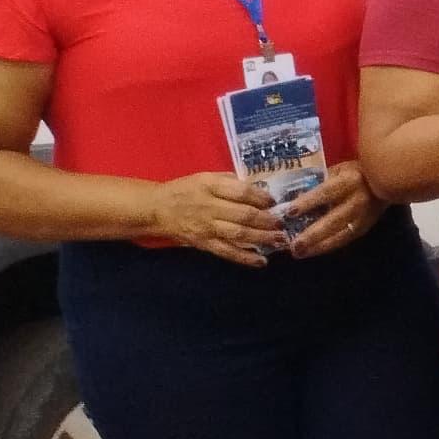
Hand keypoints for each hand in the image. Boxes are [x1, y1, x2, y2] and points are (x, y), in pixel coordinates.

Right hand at [143, 172, 281, 265]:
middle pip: (242, 215)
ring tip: (280, 240)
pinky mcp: (204, 244)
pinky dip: (245, 258)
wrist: (156, 209)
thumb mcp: (206, 177)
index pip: (240, 191)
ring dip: (262, 239)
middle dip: (267, 220)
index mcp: (209, 186)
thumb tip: (259, 187)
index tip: (274, 201)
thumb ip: (231, 181)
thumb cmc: (185, 190)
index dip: (260, 197)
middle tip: (282, 223)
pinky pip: (226, 252)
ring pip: (238, 235)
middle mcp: (209, 207)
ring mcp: (206, 228)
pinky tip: (261, 261)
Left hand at [280, 161, 381, 257]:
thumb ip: (316, 184)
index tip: (290, 212)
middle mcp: (359, 200)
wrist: (387, 180)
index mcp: (349, 181)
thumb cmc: (354, 173)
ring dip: (318, 246)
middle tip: (294, 244)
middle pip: (333, 220)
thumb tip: (289, 198)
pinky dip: (328, 246)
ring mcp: (364, 216)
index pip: (325, 193)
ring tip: (299, 253)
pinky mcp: (366, 227)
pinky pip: (345, 240)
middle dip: (312, 234)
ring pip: (340, 235)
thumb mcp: (336, 171)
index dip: (308, 203)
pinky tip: (313, 251)